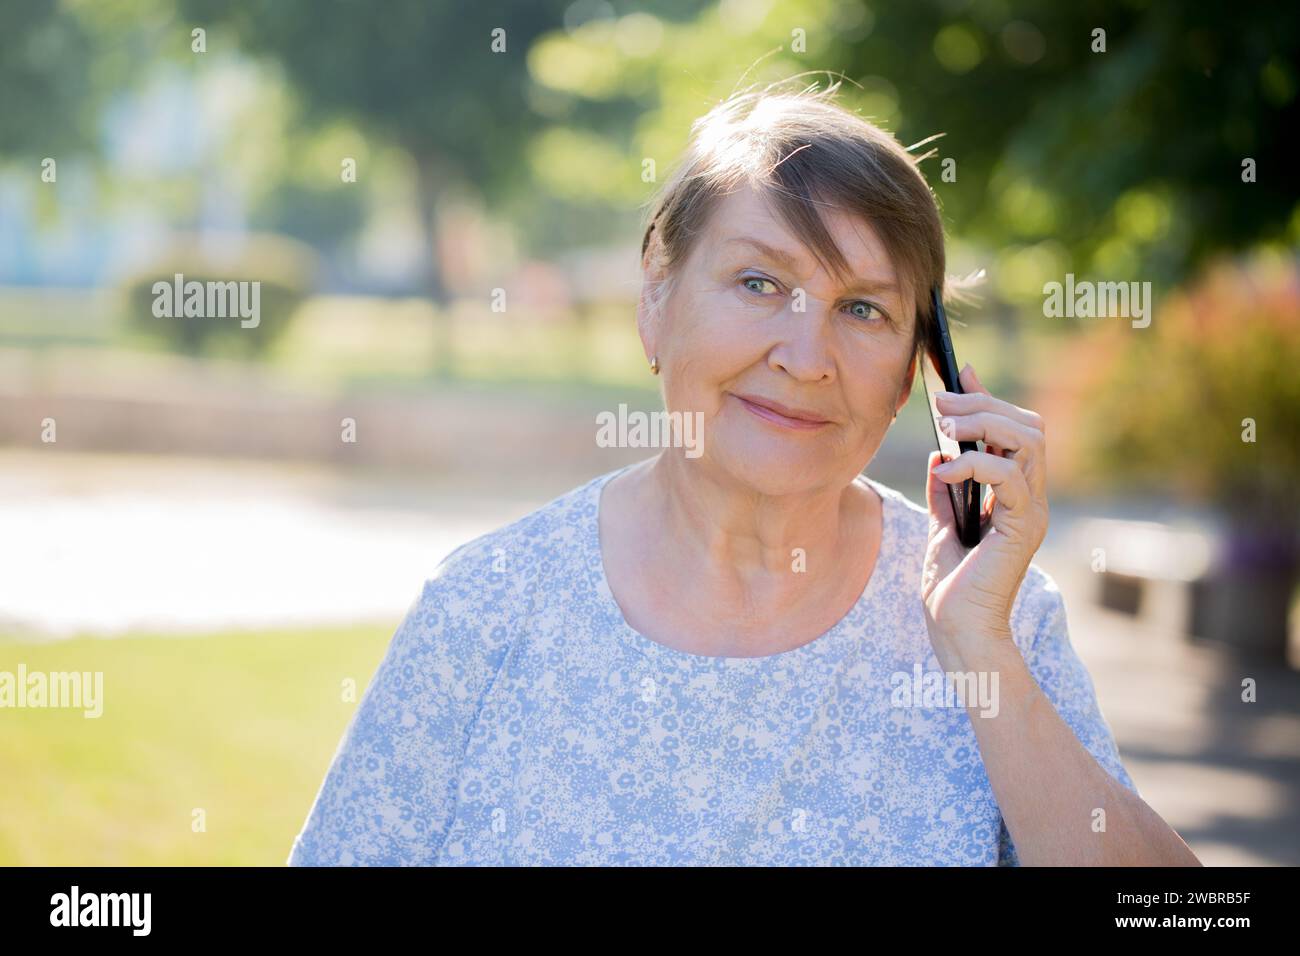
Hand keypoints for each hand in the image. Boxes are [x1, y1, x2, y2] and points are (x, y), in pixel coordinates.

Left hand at [922, 363, 1048, 664]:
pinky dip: (977, 462)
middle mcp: (1030, 499)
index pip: (1013, 431)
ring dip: (983, 423)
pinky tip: (946, 467)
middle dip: (983, 405)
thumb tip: (939, 455)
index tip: (960, 372)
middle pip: (1027, 426)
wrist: (958, 633)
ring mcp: (1031, 512)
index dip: (988, 398)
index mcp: (1014, 497)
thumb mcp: (941, 529)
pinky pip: (1010, 476)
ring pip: (1027, 440)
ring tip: (945, 425)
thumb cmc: (951, 590)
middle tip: (941, 402)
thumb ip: (946, 493)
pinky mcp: (1023, 527)